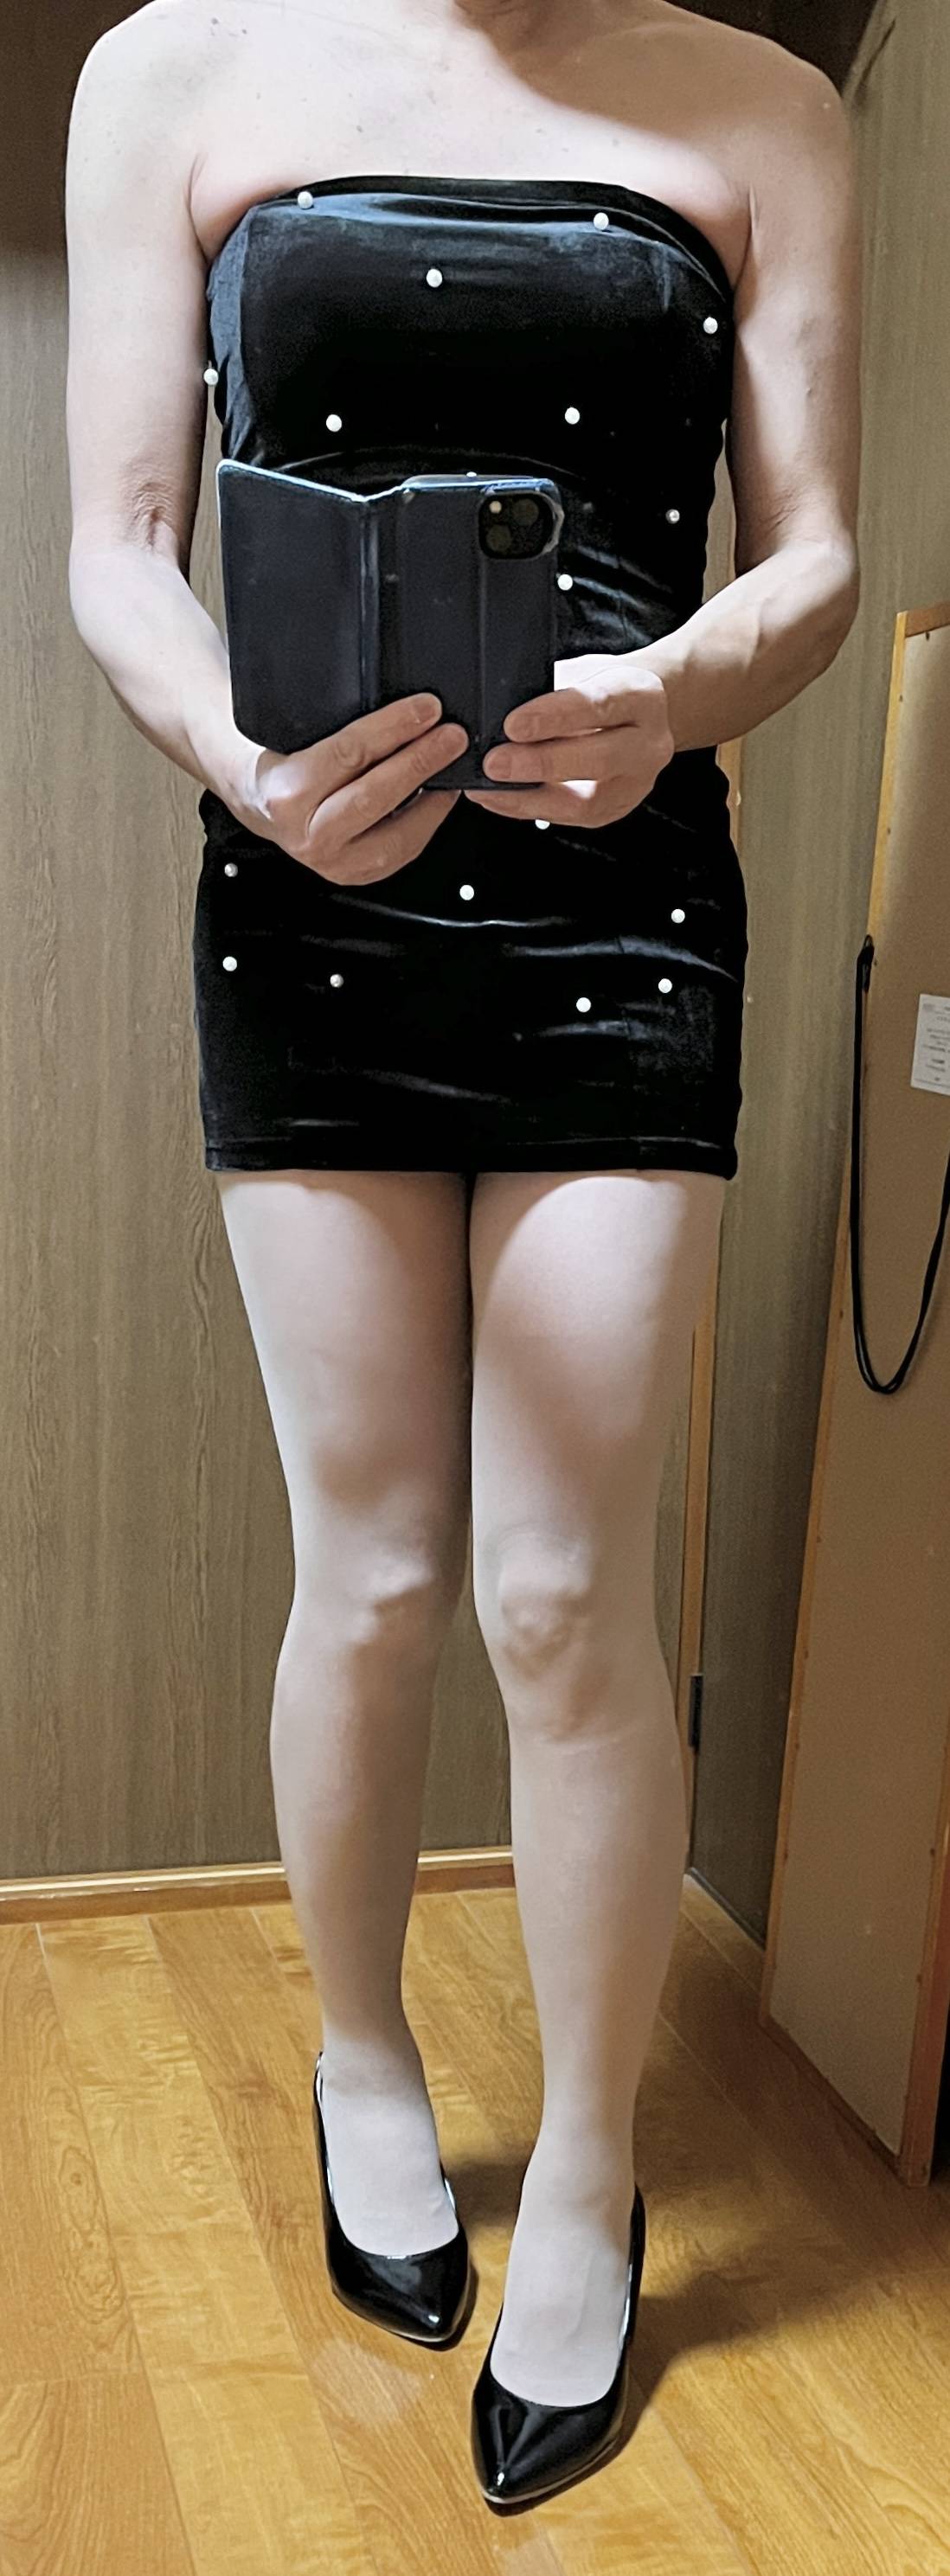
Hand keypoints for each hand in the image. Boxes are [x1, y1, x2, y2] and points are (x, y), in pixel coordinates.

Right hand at [225, 694, 468, 884]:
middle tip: (452, 737)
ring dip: (433, 800)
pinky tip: (437, 797)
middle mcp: (307, 833)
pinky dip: (424, 823)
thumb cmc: (277, 758)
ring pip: (396, 835)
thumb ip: (336, 717)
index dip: (394, 728)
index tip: (426, 708)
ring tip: (452, 768)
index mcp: (287, 792)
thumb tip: (396, 700)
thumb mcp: (293, 730)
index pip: (350, 754)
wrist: (255, 797)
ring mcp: (331, 862)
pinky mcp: (351, 874)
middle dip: (421, 762)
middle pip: (376, 796)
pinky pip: (399, 852)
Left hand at [463, 654, 673, 828]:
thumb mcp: (581, 672)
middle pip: (598, 759)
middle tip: (494, 763)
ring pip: (586, 802)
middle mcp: (649, 743)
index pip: (597, 705)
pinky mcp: (614, 809)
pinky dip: (527, 808)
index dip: (554, 717)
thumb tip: (495, 711)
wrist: (634, 715)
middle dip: (541, 763)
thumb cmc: (598, 688)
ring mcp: (636, 783)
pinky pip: (569, 817)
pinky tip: (498, 797)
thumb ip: (549, 688)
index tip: (513, 725)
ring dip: (530, 797)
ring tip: (488, 788)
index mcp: (642, 696)